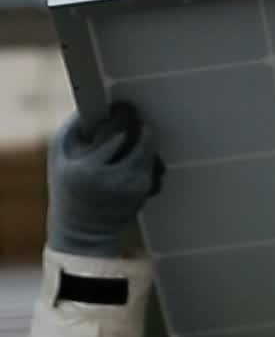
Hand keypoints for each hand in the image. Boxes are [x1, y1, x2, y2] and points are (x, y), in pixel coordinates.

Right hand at [47, 103, 165, 258]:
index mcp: (89, 169)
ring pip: (151, 149)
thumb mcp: (60, 157)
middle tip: (133, 116)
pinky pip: (153, 163)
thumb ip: (74, 128)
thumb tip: (99, 105)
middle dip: (138, 125)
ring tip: (130, 140)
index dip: (121, 115)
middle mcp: (116, 179)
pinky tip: (132, 160)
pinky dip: (146, 157)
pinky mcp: (146, 191)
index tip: (122, 105)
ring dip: (143, 139)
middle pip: (142, 139)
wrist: (82, 231)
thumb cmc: (68, 187)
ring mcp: (134, 187)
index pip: (114, 133)